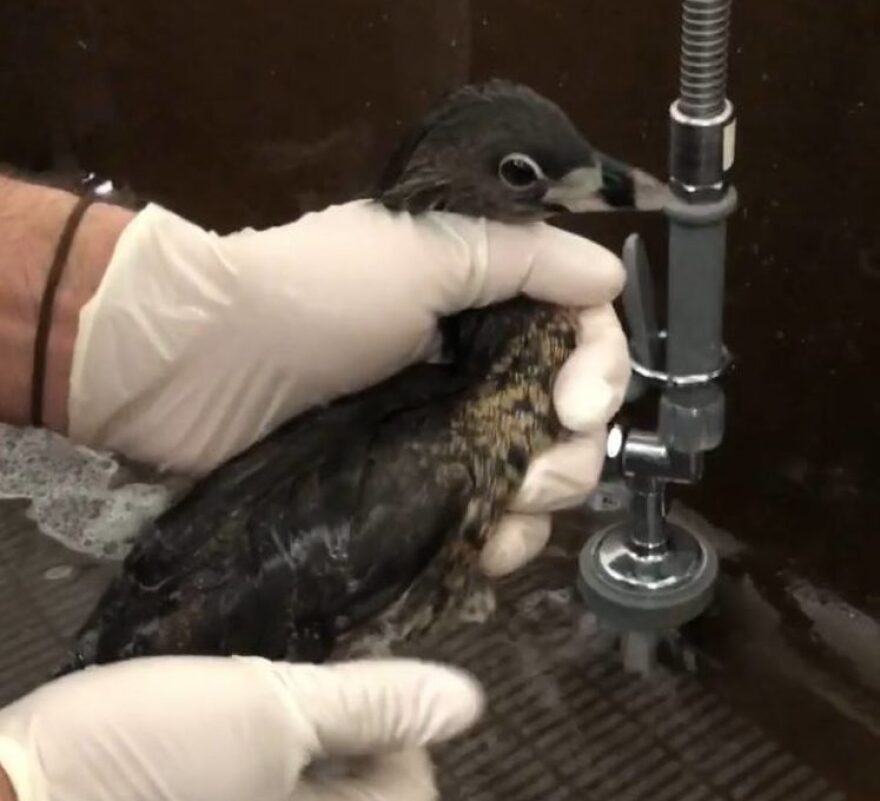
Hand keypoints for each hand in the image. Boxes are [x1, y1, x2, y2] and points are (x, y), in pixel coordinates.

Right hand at [0, 656, 482, 800]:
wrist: (14, 799)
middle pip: (361, 786)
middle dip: (347, 729)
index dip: (394, 726)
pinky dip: (259, 752)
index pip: (412, 785)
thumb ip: (370, 706)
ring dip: (300, 737)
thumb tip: (467, 700)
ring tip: (260, 693)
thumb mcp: (268, 713)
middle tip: (300, 683)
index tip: (350, 678)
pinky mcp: (205, 799)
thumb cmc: (146, 763)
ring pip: (305, 780)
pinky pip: (259, 782)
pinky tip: (223, 719)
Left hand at [69, 199, 629, 574]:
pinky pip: (481, 524)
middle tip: (531, 476)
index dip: (601, 371)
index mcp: (486, 307)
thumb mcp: (419, 253)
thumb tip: (613, 272)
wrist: (196, 369)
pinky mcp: (410, 493)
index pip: (582, 336)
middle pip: (571, 420)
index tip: (575, 407)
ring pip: (534, 479)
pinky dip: (495, 542)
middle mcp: (476, 372)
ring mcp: (444, 437)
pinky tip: (484, 552)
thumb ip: (522, 258)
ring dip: (539, 506)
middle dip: (571, 455)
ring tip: (502, 518)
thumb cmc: (311, 298)